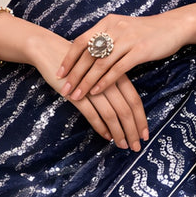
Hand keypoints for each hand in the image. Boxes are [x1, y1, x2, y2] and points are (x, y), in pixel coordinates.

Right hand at [26, 25, 148, 149]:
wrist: (49, 50)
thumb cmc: (77, 62)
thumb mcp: (100, 70)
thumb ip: (113, 84)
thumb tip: (125, 108)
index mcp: (116, 74)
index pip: (134, 100)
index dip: (141, 119)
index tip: (145, 135)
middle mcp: (107, 81)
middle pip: (126, 110)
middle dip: (133, 131)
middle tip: (136, 147)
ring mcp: (92, 87)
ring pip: (112, 114)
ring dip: (119, 133)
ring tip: (123, 145)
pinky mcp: (76, 94)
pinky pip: (92, 114)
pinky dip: (101, 127)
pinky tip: (106, 137)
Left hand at [55, 9, 195, 101]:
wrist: (173, 26)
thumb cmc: (146, 31)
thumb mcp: (122, 29)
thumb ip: (106, 38)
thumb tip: (87, 54)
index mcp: (107, 23)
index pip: (81, 41)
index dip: (69, 58)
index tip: (59, 73)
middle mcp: (114, 28)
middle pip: (88, 54)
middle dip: (74, 74)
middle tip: (64, 89)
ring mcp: (127, 39)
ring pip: (100, 63)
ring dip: (87, 81)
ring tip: (77, 95)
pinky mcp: (140, 50)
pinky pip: (118, 69)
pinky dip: (105, 81)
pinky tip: (97, 92)